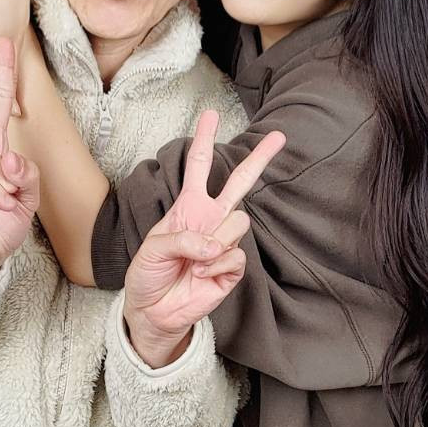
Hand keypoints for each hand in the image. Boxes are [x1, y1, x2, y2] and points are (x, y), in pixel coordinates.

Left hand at [121, 110, 285, 366]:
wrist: (153, 311)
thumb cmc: (148, 275)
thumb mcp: (152, 249)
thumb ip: (182, 239)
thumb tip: (213, 244)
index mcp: (189, 207)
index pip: (199, 167)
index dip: (205, 140)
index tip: (211, 115)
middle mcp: (210, 219)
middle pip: (241, 182)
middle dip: (259, 158)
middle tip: (279, 136)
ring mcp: (224, 242)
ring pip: (239, 222)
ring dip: (216, 241)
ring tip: (195, 261)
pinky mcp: (232, 268)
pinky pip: (236, 255)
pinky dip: (216, 264)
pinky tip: (201, 275)